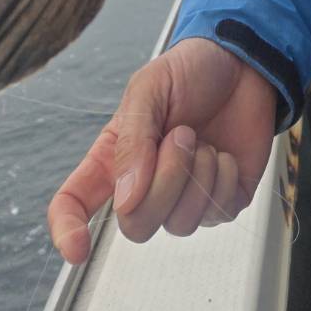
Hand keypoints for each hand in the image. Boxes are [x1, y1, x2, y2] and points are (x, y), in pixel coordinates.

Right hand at [47, 36, 276, 262]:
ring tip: (203, 140)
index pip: (75, 203)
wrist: (242, 61)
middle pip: (137, 224)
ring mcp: (184, 196)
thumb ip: (133, 139)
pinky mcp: (221, 200)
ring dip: (197, 175)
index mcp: (114, 158)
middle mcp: (145, 185)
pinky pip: (217, 214)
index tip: (78, 249)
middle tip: (182, 134)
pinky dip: (224, 178)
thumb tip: (125, 200)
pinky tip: (224, 152)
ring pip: (179, 225)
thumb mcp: (151, 87)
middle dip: (165, 180)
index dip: (68, 230)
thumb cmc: (189, 71)